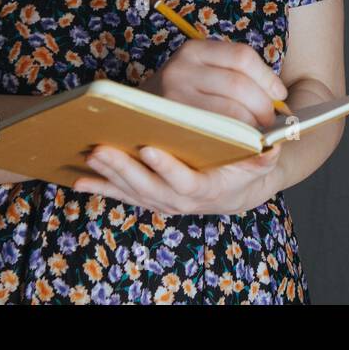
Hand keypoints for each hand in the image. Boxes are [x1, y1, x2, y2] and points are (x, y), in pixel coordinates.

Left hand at [72, 142, 284, 215]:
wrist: (234, 188)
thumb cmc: (244, 168)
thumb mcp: (260, 163)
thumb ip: (264, 157)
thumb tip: (271, 148)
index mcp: (205, 190)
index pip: (185, 183)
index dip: (167, 169)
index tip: (150, 149)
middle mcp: (179, 201)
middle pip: (147, 188)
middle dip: (122, 169)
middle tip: (101, 150)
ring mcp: (159, 200)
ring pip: (129, 191)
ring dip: (108, 175)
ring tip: (90, 154)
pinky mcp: (145, 195)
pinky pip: (120, 194)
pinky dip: (100, 188)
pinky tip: (77, 179)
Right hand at [137, 36, 288, 129]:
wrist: (134, 119)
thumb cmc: (183, 98)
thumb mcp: (203, 76)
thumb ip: (236, 78)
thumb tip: (281, 97)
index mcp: (193, 49)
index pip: (242, 57)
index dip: (267, 78)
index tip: (279, 95)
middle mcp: (179, 68)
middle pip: (239, 85)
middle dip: (263, 107)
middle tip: (270, 123)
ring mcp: (172, 97)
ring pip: (229, 111)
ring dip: (251, 126)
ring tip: (257, 134)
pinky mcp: (170, 126)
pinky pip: (214, 132)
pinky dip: (234, 139)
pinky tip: (240, 143)